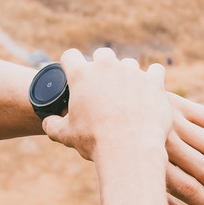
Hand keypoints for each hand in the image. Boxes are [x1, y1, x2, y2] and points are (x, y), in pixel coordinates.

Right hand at [41, 48, 171, 161]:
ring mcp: (132, 72)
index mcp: (81, 74)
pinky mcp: (154, 82)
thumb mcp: (65, 135)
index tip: (73, 72)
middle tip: (103, 86)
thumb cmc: (94, 141)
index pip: (70, 55)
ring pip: (129, 64)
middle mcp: (106, 66)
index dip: (70, 64)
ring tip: (127, 93)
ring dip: (127, 74)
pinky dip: (153, 78)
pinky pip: (156, 70)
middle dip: (101, 67)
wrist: (129, 149)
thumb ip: (53, 125)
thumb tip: (47, 122)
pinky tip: (150, 88)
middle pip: (102, 55)